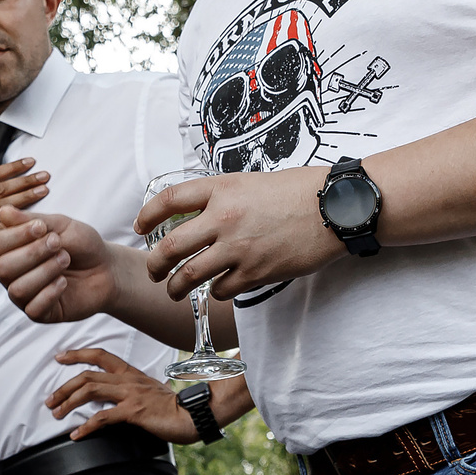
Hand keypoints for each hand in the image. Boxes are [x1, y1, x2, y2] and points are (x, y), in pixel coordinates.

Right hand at [0, 206, 116, 323]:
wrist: (108, 269)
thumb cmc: (82, 246)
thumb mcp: (61, 225)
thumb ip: (32, 220)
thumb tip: (3, 211)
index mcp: (13, 250)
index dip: (16, 236)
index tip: (41, 227)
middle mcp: (13, 274)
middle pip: (2, 269)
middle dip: (31, 254)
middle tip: (57, 244)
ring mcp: (25, 295)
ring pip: (17, 289)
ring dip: (44, 271)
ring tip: (65, 260)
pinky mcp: (40, 313)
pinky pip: (33, 308)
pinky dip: (50, 292)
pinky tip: (64, 282)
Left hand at [47, 347, 198, 443]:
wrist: (195, 415)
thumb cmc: (175, 408)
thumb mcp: (151, 393)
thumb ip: (132, 392)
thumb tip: (114, 400)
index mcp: (131, 373)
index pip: (101, 355)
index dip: (78, 354)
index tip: (59, 357)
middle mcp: (128, 380)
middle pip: (87, 375)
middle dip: (63, 387)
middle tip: (50, 400)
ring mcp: (131, 394)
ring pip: (90, 390)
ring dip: (68, 402)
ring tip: (56, 414)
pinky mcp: (134, 411)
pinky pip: (103, 417)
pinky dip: (85, 426)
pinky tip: (76, 434)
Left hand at [136, 166, 339, 298]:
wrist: (335, 208)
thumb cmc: (299, 191)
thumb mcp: (252, 183)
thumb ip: (223, 198)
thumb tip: (199, 217)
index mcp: (221, 189)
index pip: (169, 200)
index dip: (147, 215)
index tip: (140, 227)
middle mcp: (223, 218)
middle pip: (170, 246)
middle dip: (154, 264)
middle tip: (153, 271)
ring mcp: (239, 247)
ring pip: (190, 275)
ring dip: (176, 287)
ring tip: (173, 290)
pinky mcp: (256, 271)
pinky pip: (222, 289)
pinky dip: (216, 292)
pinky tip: (218, 289)